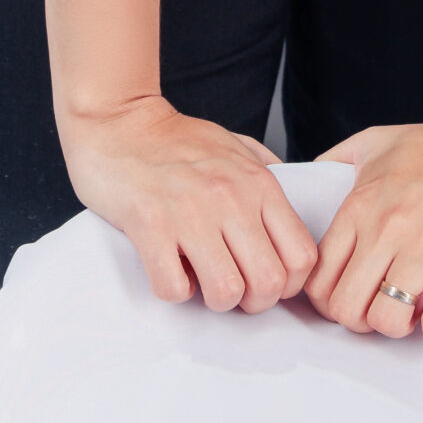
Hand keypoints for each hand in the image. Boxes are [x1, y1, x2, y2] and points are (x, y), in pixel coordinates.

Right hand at [61, 95, 318, 313]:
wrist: (119, 122)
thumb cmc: (177, 140)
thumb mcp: (236, 145)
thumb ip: (268, 173)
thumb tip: (294, 200)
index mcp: (258, 182)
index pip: (302, 257)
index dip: (289, 283)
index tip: (265, 278)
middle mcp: (231, 197)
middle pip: (270, 284)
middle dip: (253, 300)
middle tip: (234, 287)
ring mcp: (190, 212)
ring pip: (226, 293)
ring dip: (214, 299)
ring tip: (201, 278)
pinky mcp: (150, 225)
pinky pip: (175, 289)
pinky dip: (174, 289)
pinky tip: (170, 266)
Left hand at [304, 112, 422, 339]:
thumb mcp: (376, 142)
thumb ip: (339, 159)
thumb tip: (316, 174)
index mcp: (361, 206)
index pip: (318, 278)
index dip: (330, 300)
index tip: (352, 296)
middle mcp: (386, 228)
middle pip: (345, 309)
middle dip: (361, 320)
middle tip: (382, 307)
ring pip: (386, 320)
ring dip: (399, 325)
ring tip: (414, 306)